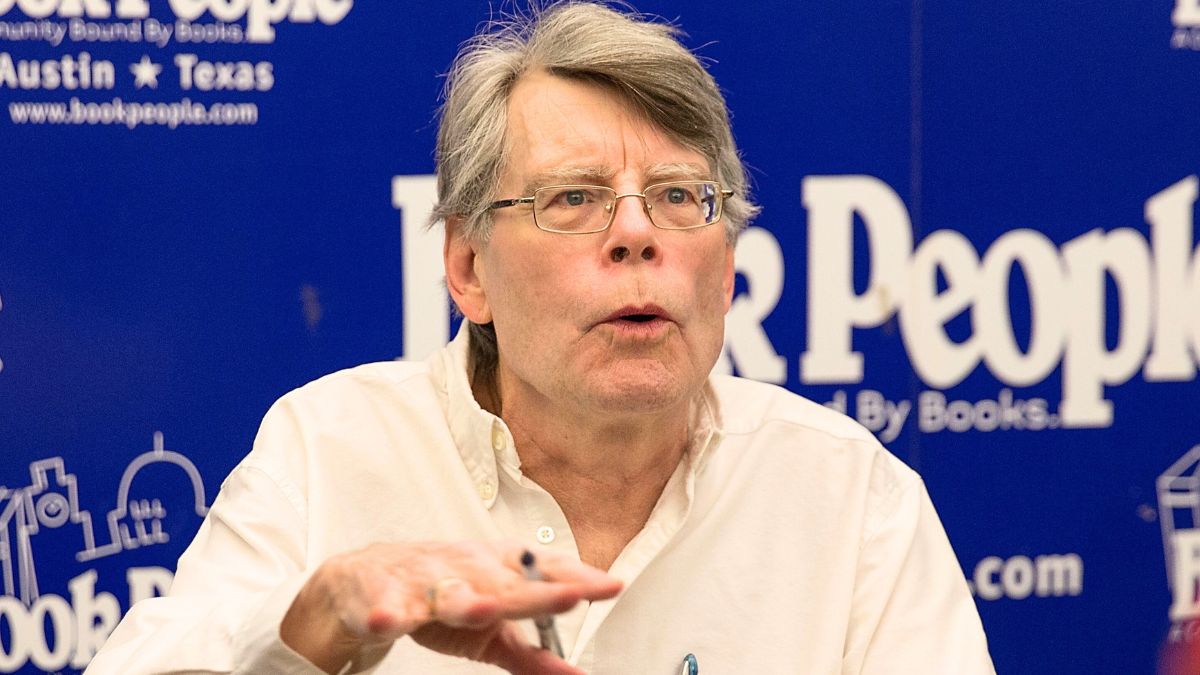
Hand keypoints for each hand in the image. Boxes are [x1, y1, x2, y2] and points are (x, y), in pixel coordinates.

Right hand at [280, 541, 622, 673]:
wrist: (361, 581)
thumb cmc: (439, 597)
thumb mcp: (490, 631)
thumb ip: (533, 653)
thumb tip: (578, 673)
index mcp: (496, 569)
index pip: (544, 569)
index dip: (577, 577)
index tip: (611, 586)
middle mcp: (465, 567)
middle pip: (504, 579)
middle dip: (535, 589)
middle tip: (571, 595)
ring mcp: (423, 578)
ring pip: (447, 589)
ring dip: (465, 598)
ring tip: (484, 609)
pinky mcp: (382, 593)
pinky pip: (385, 603)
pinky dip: (386, 611)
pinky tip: (389, 620)